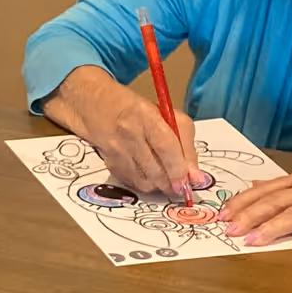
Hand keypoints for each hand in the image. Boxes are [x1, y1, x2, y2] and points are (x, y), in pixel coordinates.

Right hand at [44, 66, 199, 196]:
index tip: (189, 182)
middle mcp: (127, 132)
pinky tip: (149, 175)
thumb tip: (196, 177)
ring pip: (144, 181)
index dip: (178, 168)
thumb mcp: (167, 116)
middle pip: (154, 169)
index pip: (165, 146)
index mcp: (145, 115)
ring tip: (166, 179)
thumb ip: (185, 144)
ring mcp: (115, 149)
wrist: (95, 105)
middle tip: (181, 187)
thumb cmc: (137, 110)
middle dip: (171, 183)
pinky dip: (145, 183)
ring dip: (159, 185)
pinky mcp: (109, 163)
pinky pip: (133, 183)